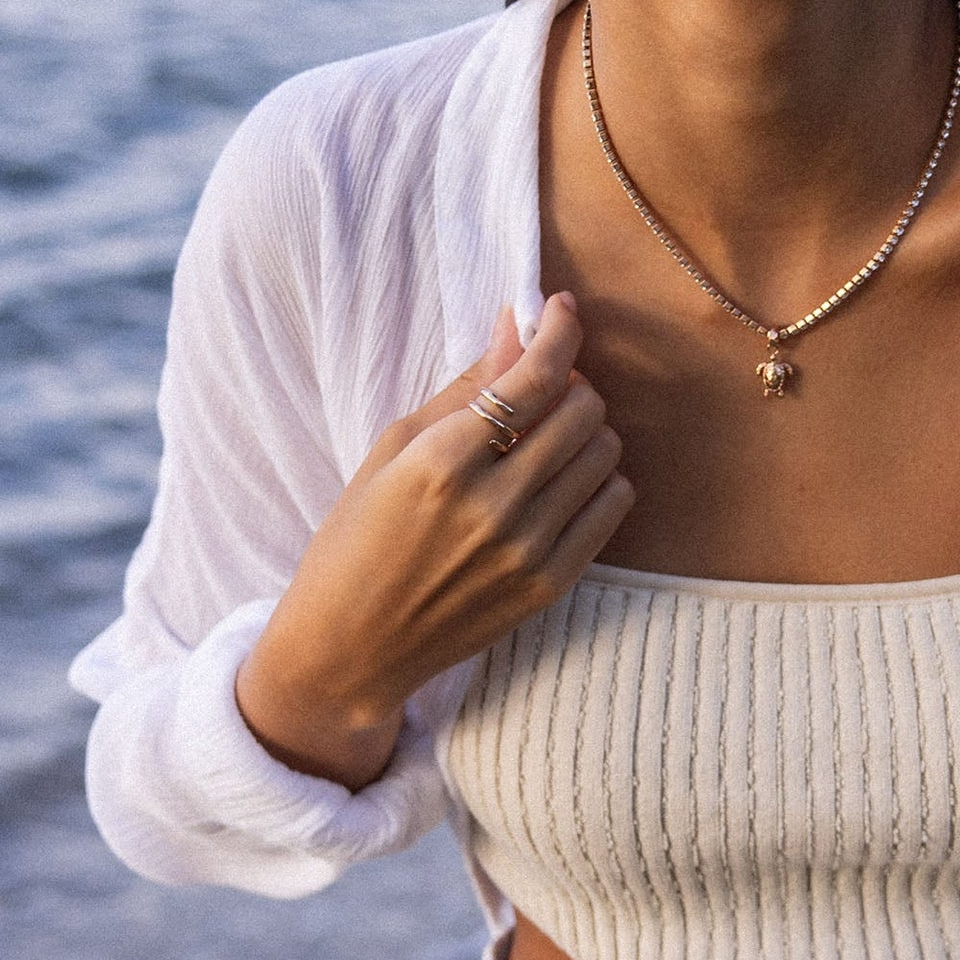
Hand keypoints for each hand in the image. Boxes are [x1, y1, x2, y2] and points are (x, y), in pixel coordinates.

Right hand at [235, 291, 632, 788]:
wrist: (347, 650)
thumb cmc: (355, 540)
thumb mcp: (393, 449)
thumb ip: (465, 386)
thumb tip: (515, 324)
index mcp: (441, 463)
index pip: (533, 377)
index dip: (558, 331)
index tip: (561, 309)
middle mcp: (493, 506)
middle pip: (582, 409)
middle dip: (569, 383)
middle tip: (541, 387)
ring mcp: (527, 550)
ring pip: (604, 452)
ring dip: (585, 430)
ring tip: (545, 438)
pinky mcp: (550, 585)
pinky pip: (612, 505)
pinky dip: (598, 480)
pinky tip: (560, 482)